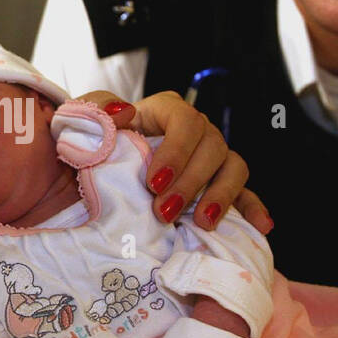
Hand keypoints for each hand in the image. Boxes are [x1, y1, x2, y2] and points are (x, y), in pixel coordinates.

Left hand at [79, 89, 271, 232]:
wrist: (81, 182)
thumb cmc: (84, 150)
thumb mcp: (77, 123)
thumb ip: (95, 110)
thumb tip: (126, 113)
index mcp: (162, 112)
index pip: (185, 119)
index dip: (176, 151)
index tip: (154, 183)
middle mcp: (192, 133)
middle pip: (213, 146)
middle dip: (191, 182)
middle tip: (164, 213)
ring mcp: (207, 162)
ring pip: (234, 167)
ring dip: (221, 196)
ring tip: (202, 224)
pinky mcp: (215, 190)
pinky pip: (245, 195)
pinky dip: (254, 209)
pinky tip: (261, 226)